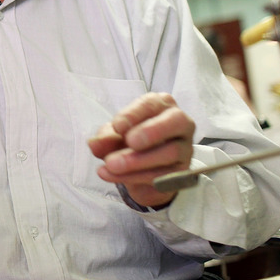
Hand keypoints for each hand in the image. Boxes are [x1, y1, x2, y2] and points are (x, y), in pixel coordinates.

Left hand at [87, 92, 194, 207]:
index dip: (134, 114)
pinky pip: (164, 175)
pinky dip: (136, 177)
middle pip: (176, 121)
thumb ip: (105, 138)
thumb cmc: (128, 143)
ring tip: (111, 165)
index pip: (152, 103)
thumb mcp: (113, 137)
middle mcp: (179, 123)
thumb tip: (94, 143)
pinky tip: (115, 176)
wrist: (139, 172)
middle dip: (151, 131)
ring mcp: (185, 147)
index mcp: (161, 105)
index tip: (117, 126)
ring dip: (138, 160)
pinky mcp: (182, 172)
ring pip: (171, 152)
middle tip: (129, 141)